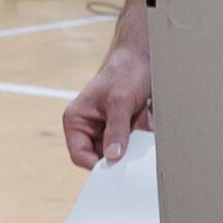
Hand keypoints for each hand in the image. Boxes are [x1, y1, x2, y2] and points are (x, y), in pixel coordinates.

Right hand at [63, 40, 152, 167]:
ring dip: (135, 139)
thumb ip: (117, 130)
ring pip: (121, 149)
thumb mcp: (121, 102)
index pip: (80, 155)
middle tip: (135, 137)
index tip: (118, 166)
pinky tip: (146, 115)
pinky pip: (134, 141)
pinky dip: (143, 133)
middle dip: (122, 148)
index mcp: (76, 120)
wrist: (144, 56)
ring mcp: (107, 128)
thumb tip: (113, 156)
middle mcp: (89, 127)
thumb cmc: (125, 71)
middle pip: (102, 156)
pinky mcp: (124, 126)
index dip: (98, 164)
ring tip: (140, 116)